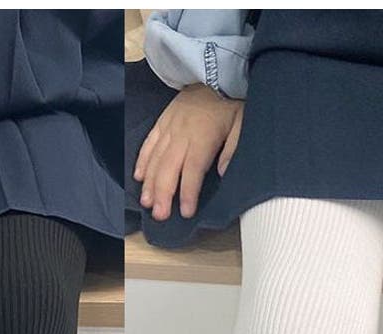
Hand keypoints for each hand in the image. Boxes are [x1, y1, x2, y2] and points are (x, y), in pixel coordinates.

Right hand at [135, 83, 243, 220]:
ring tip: (147, 203)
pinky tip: (139, 177)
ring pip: (156, 158)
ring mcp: (170, 126)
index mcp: (203, 135)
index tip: (186, 211)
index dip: (188, 191)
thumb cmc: (232, 100)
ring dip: (150, 182)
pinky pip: (149, 142)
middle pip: (170, 167)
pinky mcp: (163, 121)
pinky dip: (143, 160)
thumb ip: (233, 148)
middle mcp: (182, 133)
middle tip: (159, 215)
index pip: (193, 169)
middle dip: (163, 193)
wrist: (217, 68)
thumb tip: (222, 173)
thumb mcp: (243, 121)